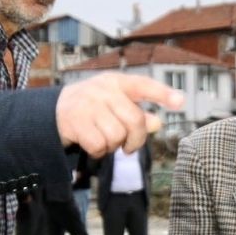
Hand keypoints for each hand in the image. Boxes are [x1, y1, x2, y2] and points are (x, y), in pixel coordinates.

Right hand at [55, 73, 183, 157]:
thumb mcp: (115, 105)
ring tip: (106, 141)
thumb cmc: (93, 108)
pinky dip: (99, 152)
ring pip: (117, 135)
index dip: (162, 94)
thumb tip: (157, 123)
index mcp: (117, 82)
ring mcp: (88, 105)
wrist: (55, 110)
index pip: (144, 85)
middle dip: (135, 140)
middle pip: (135, 120)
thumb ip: (137, 113)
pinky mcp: (75, 121)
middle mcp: (103, 90)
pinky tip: (94, 146)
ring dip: (114, 146)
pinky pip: (99, 145)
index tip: (180, 102)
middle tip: (128, 147)